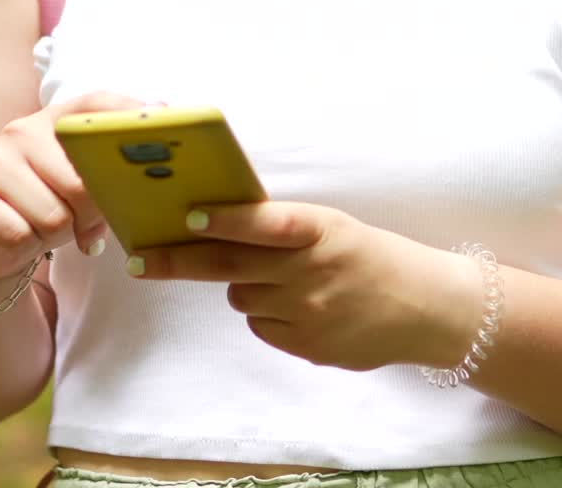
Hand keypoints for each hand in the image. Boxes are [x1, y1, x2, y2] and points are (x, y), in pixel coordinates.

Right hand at [0, 91, 155, 294]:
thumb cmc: (47, 203)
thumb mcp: (80, 181)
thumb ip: (108, 169)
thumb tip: (159, 173)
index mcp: (55, 119)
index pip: (97, 103)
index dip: (130, 113)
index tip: (163, 123)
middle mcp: (23, 131)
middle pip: (81, 181)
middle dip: (92, 214)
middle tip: (89, 225)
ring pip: (54, 214)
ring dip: (59, 234)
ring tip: (49, 227)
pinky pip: (22, 233)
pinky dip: (29, 246)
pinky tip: (24, 236)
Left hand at [128, 201, 481, 370]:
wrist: (422, 306)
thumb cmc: (368, 255)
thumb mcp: (333, 227)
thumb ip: (285, 228)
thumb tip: (219, 223)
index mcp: (320, 229)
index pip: (266, 222)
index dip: (227, 218)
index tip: (188, 215)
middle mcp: (311, 270)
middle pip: (230, 265)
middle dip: (178, 261)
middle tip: (139, 259)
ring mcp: (308, 312)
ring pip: (242, 296)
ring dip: (246, 284)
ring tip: (286, 279)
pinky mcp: (307, 346)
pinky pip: (261, 325)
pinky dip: (268, 313)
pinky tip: (301, 305)